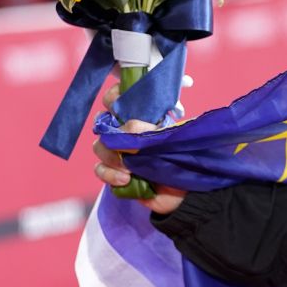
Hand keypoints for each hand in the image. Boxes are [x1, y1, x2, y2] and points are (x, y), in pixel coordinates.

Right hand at [92, 84, 186, 214]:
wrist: (187, 190)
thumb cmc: (184, 157)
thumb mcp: (172, 137)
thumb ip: (151, 129)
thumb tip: (127, 127)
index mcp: (142, 117)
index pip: (119, 98)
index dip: (113, 97)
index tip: (116, 104)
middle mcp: (127, 132)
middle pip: (102, 123)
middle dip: (109, 134)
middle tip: (122, 143)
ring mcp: (119, 152)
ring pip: (99, 147)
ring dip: (112, 157)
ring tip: (129, 169)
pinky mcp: (115, 172)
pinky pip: (100, 170)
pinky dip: (110, 175)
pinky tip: (126, 180)